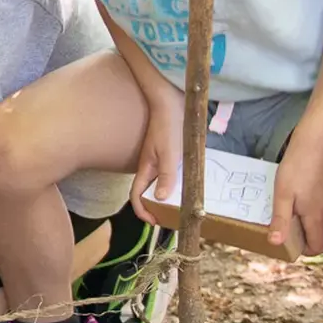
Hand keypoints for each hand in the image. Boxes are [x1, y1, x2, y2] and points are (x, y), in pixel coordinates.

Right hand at [131, 95, 185, 226]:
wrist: (171, 101)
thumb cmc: (168, 126)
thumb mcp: (170, 154)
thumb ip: (166, 176)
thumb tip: (159, 198)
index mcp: (146, 168)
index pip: (136, 195)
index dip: (142, 211)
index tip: (155, 221)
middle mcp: (149, 165)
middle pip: (146, 191)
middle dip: (155, 206)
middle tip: (170, 216)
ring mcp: (158, 158)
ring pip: (158, 182)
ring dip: (166, 194)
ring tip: (180, 202)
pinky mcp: (168, 151)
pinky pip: (168, 171)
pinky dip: (174, 181)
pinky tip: (187, 181)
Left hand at [268, 127, 322, 256]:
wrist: (317, 143)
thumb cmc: (296, 167)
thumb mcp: (282, 194)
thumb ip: (281, 220)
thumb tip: (276, 243)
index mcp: (318, 218)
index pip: (317, 247)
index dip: (305, 250)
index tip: (293, 241)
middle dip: (314, 243)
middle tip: (297, 232)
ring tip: (305, 220)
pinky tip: (317, 207)